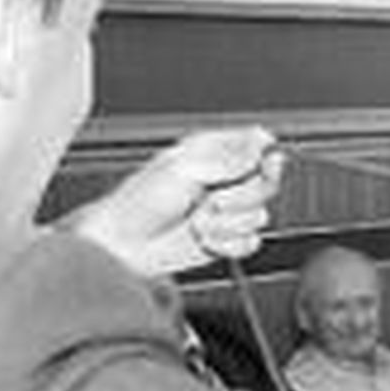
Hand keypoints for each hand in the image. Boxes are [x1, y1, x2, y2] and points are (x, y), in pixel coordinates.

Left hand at [66, 127, 282, 275]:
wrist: (123, 244)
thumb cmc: (138, 202)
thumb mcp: (183, 168)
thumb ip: (227, 158)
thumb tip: (261, 145)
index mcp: (213, 152)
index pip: (258, 145)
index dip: (265, 156)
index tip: (261, 165)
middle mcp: (224, 180)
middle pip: (267, 184)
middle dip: (242, 197)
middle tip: (214, 200)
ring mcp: (227, 212)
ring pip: (259, 217)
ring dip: (228, 224)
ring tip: (199, 222)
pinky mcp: (226, 240)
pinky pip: (250, 243)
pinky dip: (228, 245)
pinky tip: (206, 240)